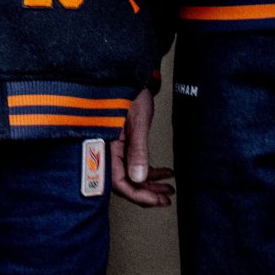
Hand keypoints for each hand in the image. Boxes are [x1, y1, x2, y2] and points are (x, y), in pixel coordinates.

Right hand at [109, 88, 174, 207]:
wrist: (128, 75)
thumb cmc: (129, 91)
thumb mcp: (137, 121)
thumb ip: (137, 150)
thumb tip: (140, 177)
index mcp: (105, 144)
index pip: (118, 180)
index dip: (138, 194)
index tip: (157, 200)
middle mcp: (107, 148)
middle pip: (124, 181)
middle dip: (147, 192)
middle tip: (166, 198)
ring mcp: (113, 146)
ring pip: (130, 174)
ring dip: (150, 183)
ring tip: (169, 188)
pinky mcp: (121, 142)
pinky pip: (133, 163)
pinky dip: (149, 170)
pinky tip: (164, 172)